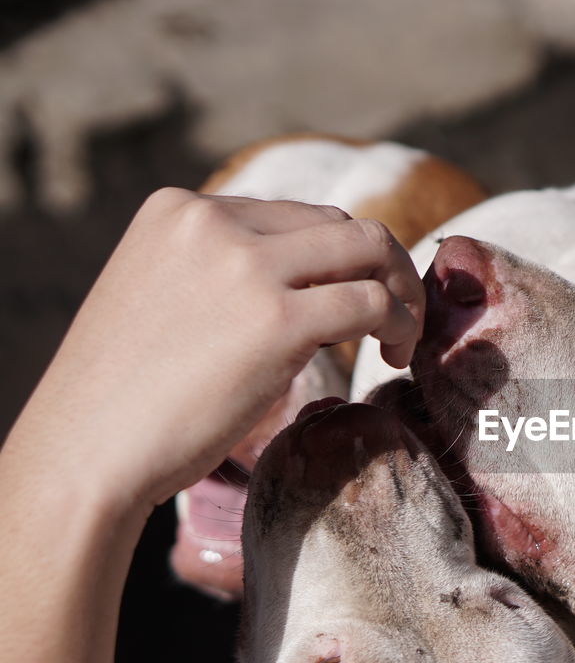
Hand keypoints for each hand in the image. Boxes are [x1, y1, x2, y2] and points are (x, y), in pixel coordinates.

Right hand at [11, 188, 424, 509]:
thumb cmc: (124, 396)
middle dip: (384, 268)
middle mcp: (213, 222)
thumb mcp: (163, 298)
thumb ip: (221, 273)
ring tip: (400, 340)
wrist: (85, 452)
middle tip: (395, 319)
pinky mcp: (277, 321)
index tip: (351, 303)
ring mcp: (246, 267)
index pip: (296, 216)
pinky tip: (393, 357)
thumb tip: (307, 284)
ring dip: (402, 293)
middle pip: (342, 225)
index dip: (338, 261)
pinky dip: (401, 325)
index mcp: (181, 209)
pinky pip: (372, 303)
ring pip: (370, 251)